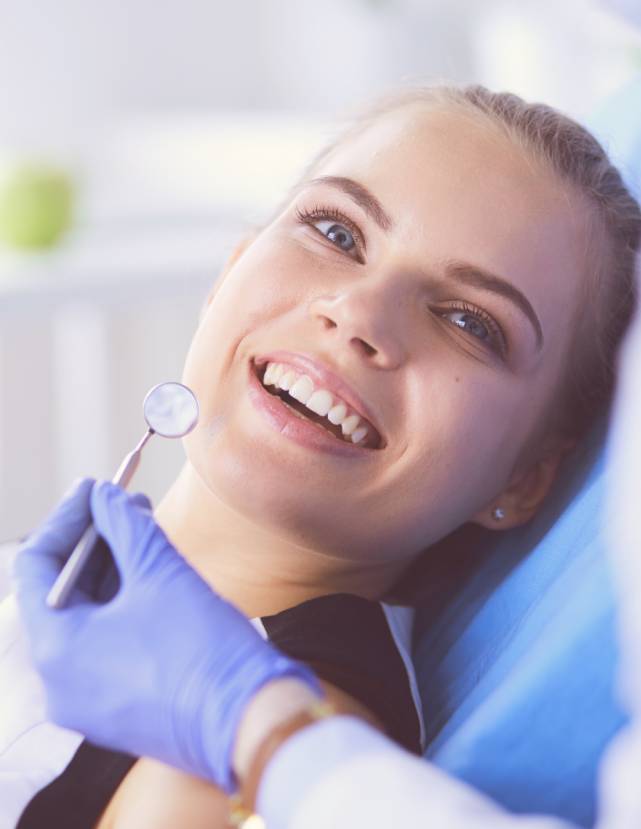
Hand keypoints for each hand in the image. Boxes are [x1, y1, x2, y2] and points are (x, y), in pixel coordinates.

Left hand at [12, 478, 321, 792]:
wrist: (248, 721)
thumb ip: (124, 525)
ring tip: (145, 530)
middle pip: (62, 592)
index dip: (67, 517)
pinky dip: (122, 605)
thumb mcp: (160, 573)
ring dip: (112, 570)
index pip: (37, 566)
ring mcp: (87, 700)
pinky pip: (105, 644)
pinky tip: (151, 574)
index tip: (95, 487)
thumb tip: (105, 495)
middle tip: (126, 503)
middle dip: (96, 541)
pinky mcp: (117, 708)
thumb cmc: (201, 649)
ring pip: (87, 618)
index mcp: (55, 649)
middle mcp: (58, 681)